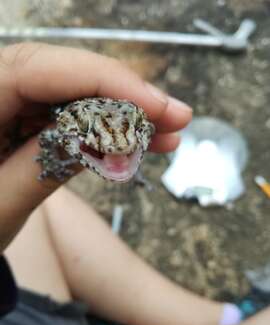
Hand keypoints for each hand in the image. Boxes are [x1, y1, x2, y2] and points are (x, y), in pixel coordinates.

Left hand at [0, 43, 191, 251]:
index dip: (103, 81)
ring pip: (76, 94)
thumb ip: (51, 163)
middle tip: (176, 116)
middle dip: (123, 95)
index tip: (155, 105)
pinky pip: (73, 116)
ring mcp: (12, 103)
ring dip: (124, 115)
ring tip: (167, 133)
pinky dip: (106, 131)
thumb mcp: (3, 203)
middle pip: (64, 75)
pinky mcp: (29, 119)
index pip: (37, 70)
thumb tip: (113, 133)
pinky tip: (139, 142)